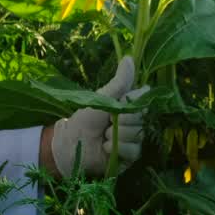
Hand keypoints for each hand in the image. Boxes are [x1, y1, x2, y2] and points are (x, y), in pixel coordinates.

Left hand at [49, 56, 149, 177]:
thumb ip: (119, 81)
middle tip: (106, 122)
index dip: (132, 101)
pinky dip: (117, 148)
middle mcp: (134, 122)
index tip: (120, 101)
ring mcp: (133, 139)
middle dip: (122, 119)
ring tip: (103, 136)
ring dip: (117, 134)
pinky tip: (105, 148)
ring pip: (137, 134)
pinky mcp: (130, 156)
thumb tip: (129, 57)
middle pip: (141, 117)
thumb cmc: (84, 119)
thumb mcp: (103, 98)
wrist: (71, 144)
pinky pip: (134, 150)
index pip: (143, 99)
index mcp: (128, 106)